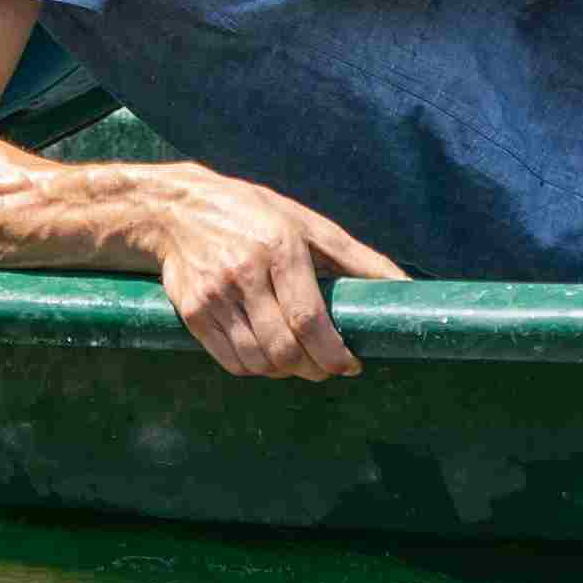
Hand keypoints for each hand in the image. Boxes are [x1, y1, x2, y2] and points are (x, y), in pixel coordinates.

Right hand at [148, 172, 406, 379]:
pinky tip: (268, 357)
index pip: (309, 319)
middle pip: (284, 348)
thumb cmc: (254, 214)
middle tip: (327, 367)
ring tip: (299, 362)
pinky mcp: (192, 313)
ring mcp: (214, 296)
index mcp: (279, 247)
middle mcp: (244, 272)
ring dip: (286, 373)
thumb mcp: (307, 223)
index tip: (350, 365)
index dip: (333, 352)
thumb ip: (357, 257)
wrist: (177, 209)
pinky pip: (232, 362)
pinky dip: (257, 370)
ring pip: (259, 361)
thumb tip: (405, 286)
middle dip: (314, 369)